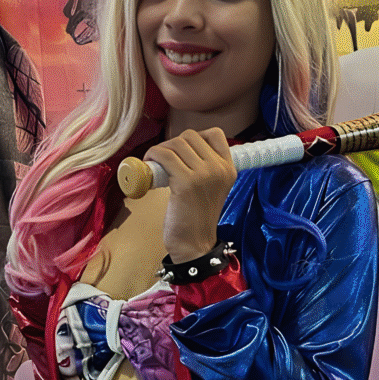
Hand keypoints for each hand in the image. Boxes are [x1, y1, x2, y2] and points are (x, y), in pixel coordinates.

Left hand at [144, 128, 236, 262]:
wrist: (195, 244)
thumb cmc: (198, 217)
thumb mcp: (213, 187)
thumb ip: (207, 168)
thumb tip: (182, 148)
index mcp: (229, 169)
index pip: (215, 134)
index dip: (196, 136)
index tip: (184, 150)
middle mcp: (219, 169)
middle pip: (191, 136)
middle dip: (174, 144)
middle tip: (165, 159)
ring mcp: (204, 175)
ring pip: (176, 143)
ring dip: (161, 149)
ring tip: (156, 162)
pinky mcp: (186, 182)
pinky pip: (165, 155)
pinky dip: (153, 154)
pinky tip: (149, 162)